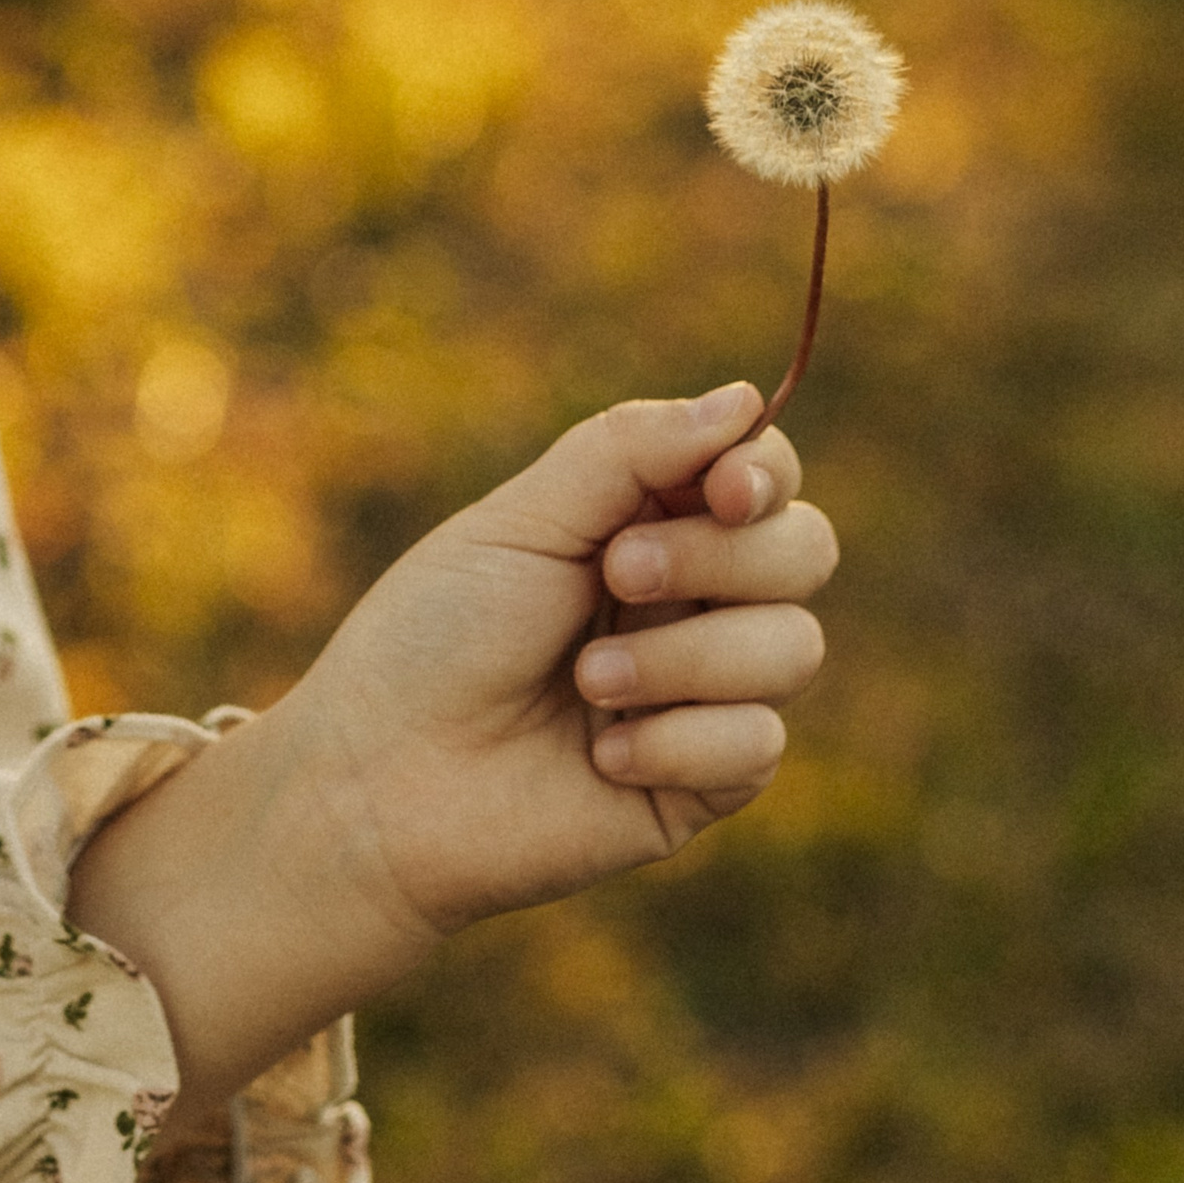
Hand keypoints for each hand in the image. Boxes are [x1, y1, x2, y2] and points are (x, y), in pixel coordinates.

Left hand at [66, 382, 837, 1118]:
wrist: (377, 784)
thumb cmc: (432, 640)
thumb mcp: (523, 521)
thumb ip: (631, 451)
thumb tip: (745, 398)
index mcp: (649, 523)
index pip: (764, 475)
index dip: (764, 473)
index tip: (722, 489)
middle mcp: (693, 602)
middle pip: (806, 550)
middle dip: (719, 558)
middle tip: (616, 575)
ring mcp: (705, 693)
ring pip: (794, 647)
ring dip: (683, 659)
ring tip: (585, 681)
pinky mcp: (704, 783)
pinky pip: (758, 744)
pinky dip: (674, 742)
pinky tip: (598, 755)